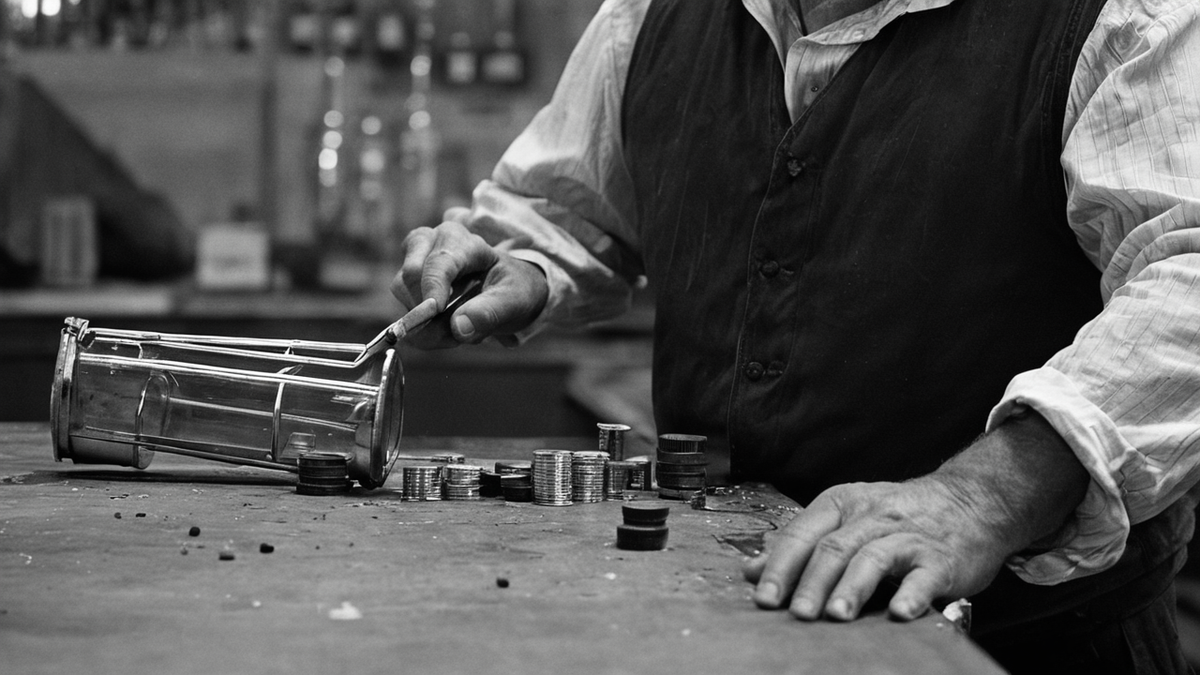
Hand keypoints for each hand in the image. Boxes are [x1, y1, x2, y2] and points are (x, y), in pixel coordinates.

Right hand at [391, 220, 547, 348]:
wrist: (505, 293)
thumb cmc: (511, 289)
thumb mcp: (513, 299)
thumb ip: (490, 312)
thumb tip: (459, 327)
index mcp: (459, 240)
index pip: (437, 261)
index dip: (433, 287)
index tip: (437, 311)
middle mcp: (429, 243)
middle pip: (411, 277)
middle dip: (430, 311)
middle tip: (460, 333)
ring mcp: (413, 263)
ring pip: (404, 297)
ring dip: (429, 325)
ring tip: (462, 329)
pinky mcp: (406, 286)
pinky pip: (404, 314)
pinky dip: (424, 331)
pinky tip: (448, 331)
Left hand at [741, 477, 1008, 621]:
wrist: (970, 500)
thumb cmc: (898, 515)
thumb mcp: (846, 518)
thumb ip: (801, 544)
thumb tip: (751, 572)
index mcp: (841, 505)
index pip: (803, 535)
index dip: (780, 567)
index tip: (763, 597)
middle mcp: (871, 517)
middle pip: (834, 548)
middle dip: (811, 583)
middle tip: (796, 613)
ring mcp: (907, 536)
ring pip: (873, 558)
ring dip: (852, 588)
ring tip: (837, 616)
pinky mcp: (940, 558)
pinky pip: (924, 576)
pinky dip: (911, 594)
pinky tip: (900, 612)